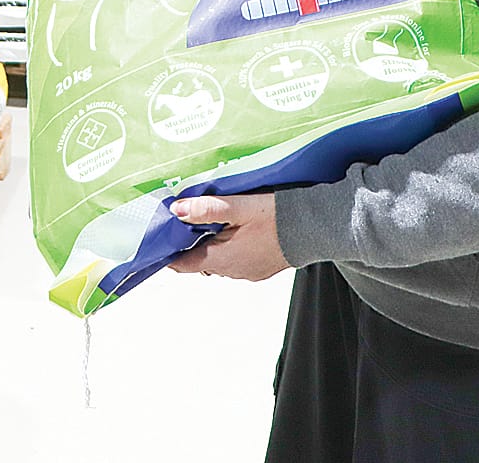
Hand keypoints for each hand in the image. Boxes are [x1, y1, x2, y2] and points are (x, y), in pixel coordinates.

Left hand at [166, 192, 287, 282]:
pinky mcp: (260, 269)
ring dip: (212, 244)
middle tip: (188, 218)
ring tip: (213, 221)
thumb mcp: (239, 207)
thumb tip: (176, 211)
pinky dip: (230, 247)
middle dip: (191, 242)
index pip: (183, 264)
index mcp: (222, 259)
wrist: (316, 228)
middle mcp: (232, 271)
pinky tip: (237, 230)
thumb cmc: (279, 216)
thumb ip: (206, 209)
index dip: (169, 251)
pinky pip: (236, 260)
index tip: (162, 237)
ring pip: (218, 260)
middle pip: (200, 260)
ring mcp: (247, 272)